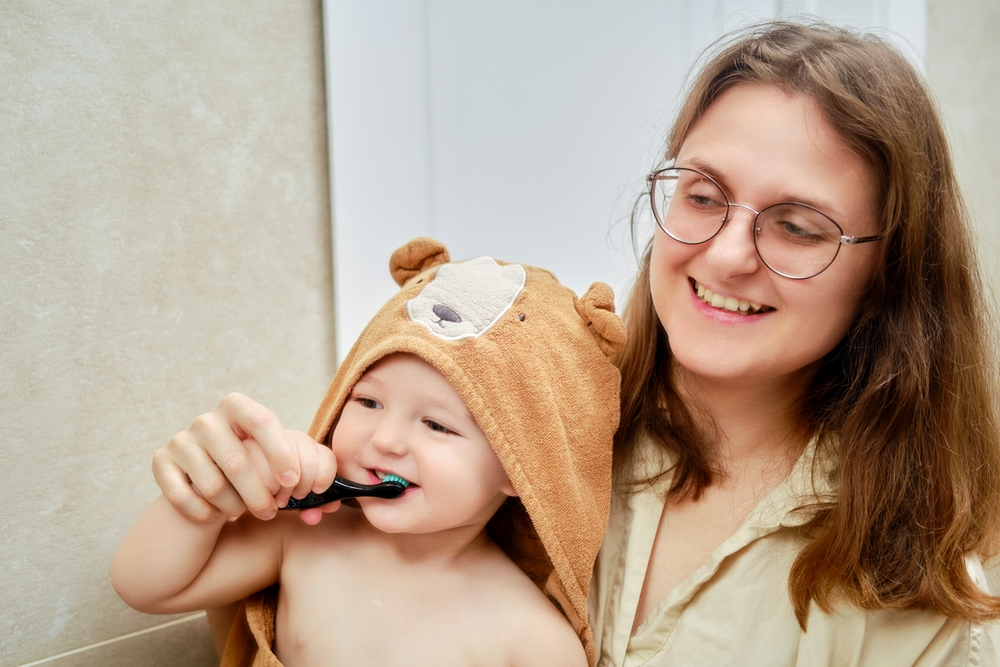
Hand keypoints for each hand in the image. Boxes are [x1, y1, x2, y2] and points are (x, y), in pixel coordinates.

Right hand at [153, 393, 336, 522]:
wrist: (208, 483)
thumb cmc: (255, 470)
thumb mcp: (284, 466)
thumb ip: (312, 476)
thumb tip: (329, 505)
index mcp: (241, 408)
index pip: (263, 421)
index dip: (280, 452)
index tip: (293, 483)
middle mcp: (208, 419)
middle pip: (237, 460)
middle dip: (259, 494)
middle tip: (271, 511)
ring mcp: (182, 440)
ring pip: (212, 485)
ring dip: (234, 507)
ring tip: (242, 511)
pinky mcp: (161, 462)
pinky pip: (183, 497)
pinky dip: (204, 514)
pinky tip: (214, 515)